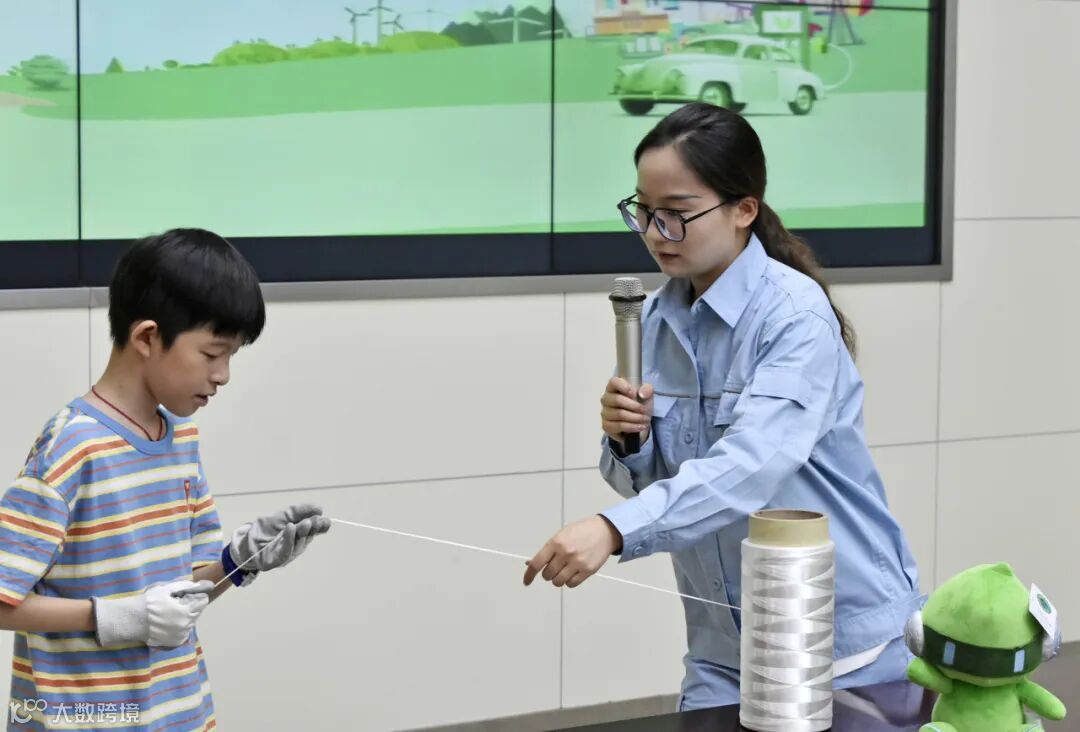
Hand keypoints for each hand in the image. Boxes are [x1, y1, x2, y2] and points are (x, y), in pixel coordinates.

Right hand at [93, 579, 213, 648]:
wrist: (133, 620)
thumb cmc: (150, 602)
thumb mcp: (167, 589)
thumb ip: (186, 586)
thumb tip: (202, 585)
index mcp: (186, 611)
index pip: (203, 601)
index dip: (195, 596)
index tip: (185, 596)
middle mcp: (186, 625)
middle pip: (197, 612)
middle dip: (190, 607)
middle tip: (175, 604)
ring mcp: (180, 635)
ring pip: (190, 623)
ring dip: (185, 617)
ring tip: (169, 614)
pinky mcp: (175, 642)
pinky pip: (183, 633)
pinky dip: (179, 627)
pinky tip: (168, 623)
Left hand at [227, 503, 331, 576]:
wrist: (244, 543)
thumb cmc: (263, 529)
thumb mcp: (281, 516)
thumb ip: (298, 511)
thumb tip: (318, 508)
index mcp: (299, 534)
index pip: (314, 530)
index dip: (321, 526)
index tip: (326, 521)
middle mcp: (296, 545)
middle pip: (308, 537)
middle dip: (313, 528)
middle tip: (315, 520)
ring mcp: (287, 554)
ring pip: (299, 544)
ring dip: (302, 532)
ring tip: (304, 522)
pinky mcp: (276, 561)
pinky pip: (285, 551)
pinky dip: (289, 539)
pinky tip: (290, 528)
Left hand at [523, 516, 622, 588]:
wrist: (604, 531)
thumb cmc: (581, 532)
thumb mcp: (561, 535)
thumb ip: (547, 550)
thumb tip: (530, 564)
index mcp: (556, 543)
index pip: (537, 563)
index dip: (529, 575)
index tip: (526, 581)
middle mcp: (565, 554)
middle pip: (547, 575)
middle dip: (548, 572)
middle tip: (555, 566)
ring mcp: (577, 563)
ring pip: (558, 582)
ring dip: (558, 578)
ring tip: (564, 569)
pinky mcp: (587, 571)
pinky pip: (571, 584)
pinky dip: (569, 581)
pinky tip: (573, 572)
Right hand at [601, 378, 653, 447]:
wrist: (637, 421)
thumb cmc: (638, 404)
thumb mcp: (646, 394)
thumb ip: (647, 389)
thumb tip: (642, 394)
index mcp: (613, 387)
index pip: (614, 382)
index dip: (624, 387)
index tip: (634, 393)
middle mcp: (606, 399)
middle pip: (617, 400)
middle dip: (634, 406)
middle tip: (644, 410)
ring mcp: (605, 412)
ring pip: (619, 414)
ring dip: (636, 417)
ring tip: (646, 419)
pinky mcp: (606, 425)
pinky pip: (619, 426)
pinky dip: (632, 426)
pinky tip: (640, 426)